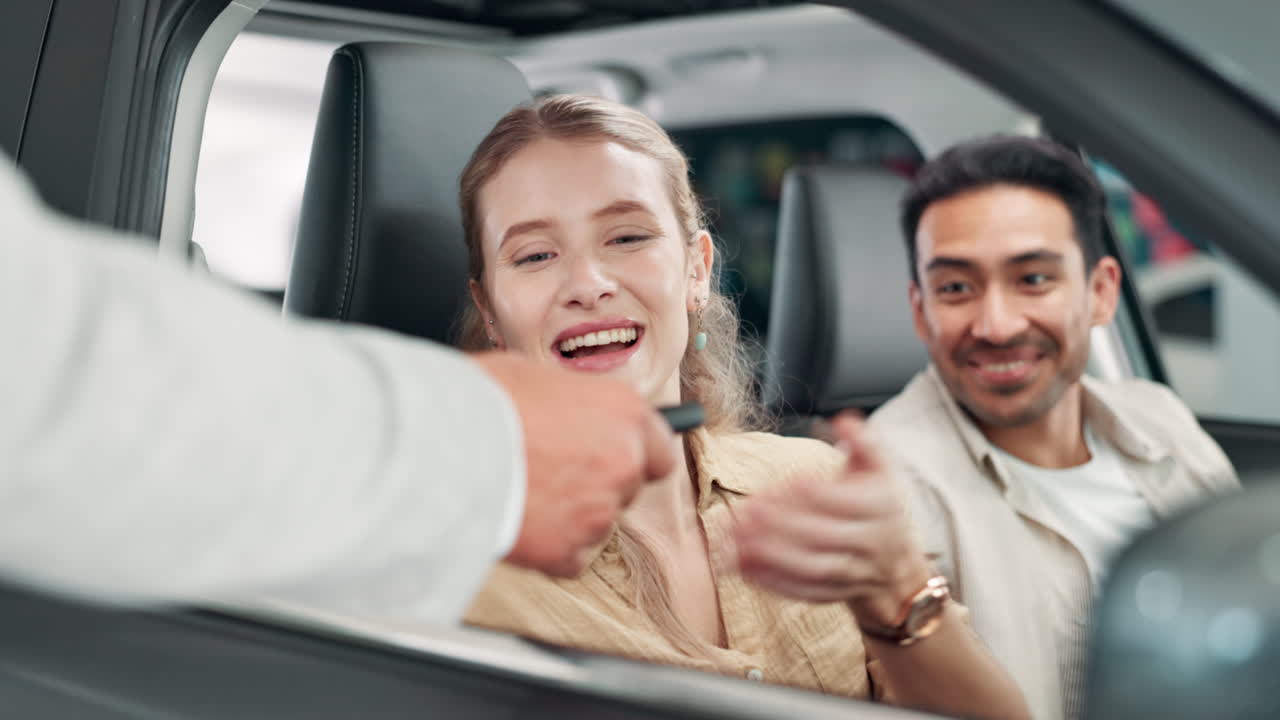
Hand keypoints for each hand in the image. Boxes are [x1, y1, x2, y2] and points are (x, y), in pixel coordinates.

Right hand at [473, 352, 676, 576]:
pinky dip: (549, 547)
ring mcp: (598, 511)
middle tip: (553, 473)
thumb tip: (573, 412)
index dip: (635, 454)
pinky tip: (518, 519)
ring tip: (523, 492)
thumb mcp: (536, 376)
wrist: (438, 444)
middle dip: (596, 484)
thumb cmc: (479, 398)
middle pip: (628, 487)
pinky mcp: (568, 552)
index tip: (615, 457)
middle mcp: (623, 461)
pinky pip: (570, 557)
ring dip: (570, 515)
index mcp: (624, 412)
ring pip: (597, 523)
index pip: (660, 448)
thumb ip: (573, 402)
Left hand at [733, 412, 930, 625]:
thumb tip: (844, 420)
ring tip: (738, 540)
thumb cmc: (878, 505)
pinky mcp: (837, 594)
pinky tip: (744, 566)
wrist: (896, 564)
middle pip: (824, 536)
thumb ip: (863, 442)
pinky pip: (805, 592)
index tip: (777, 484)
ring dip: (772, 556)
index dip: (807, 492)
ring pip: (814, 568)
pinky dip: (773, 582)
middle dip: (782, 525)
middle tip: (746, 512)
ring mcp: (855, 573)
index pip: (843, 501)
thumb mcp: (880, 469)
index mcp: (882, 507)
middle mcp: (872, 543)